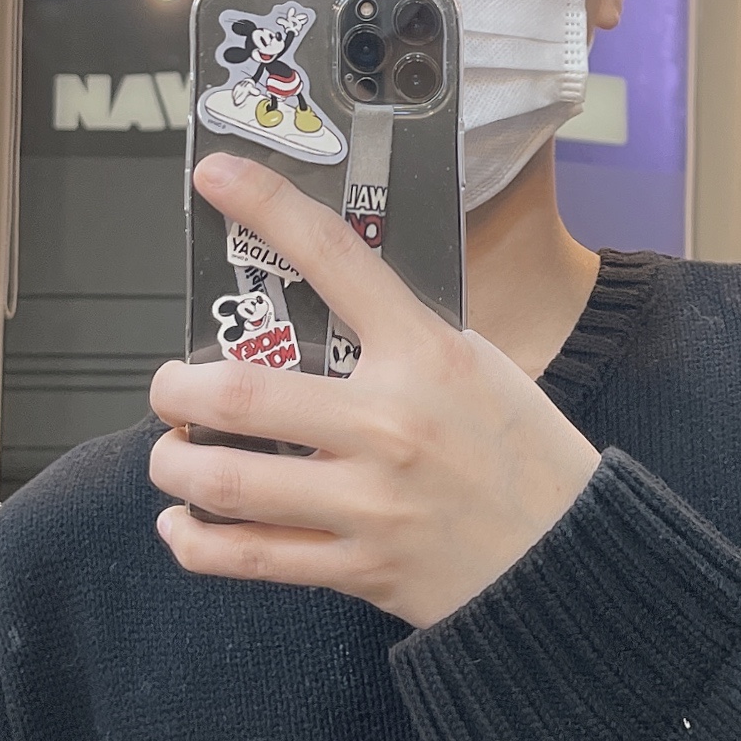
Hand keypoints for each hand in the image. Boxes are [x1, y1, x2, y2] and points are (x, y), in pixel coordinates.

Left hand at [149, 154, 602, 627]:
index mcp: (424, 354)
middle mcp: (389, 422)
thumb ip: (399, 339)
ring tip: (171, 453)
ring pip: (225, 479)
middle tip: (171, 385)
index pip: (332, 256)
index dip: (265, 206)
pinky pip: (246, 556)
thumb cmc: (525, 455)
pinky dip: (194, 539)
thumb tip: (316, 309)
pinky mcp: (358, 564)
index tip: (218, 175)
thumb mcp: (477, 366)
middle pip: (238, 390)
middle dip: (175, 386)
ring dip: (173, 463)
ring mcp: (369, 499)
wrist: (569, 557)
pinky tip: (183, 522)